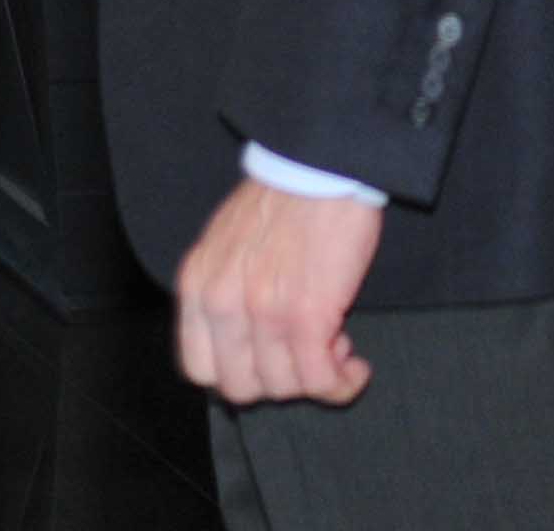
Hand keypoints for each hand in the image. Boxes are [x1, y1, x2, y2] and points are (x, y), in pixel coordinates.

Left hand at [174, 178, 384, 406]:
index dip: (238, 374)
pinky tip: (355, 365)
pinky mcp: (307, 316)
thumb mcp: (225, 242)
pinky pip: (321, 380)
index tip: (267, 362)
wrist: (320, 164)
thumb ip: (222, 289)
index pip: (199, 368)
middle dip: (279, 380)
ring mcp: (263, 313)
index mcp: (198, 285)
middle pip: (242, 387)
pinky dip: (342, 383)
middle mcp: (222, 304)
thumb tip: (241, 339)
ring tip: (337, 346)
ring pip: (285, 387)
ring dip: (316, 377)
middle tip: (306, 354)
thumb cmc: (283, 196)